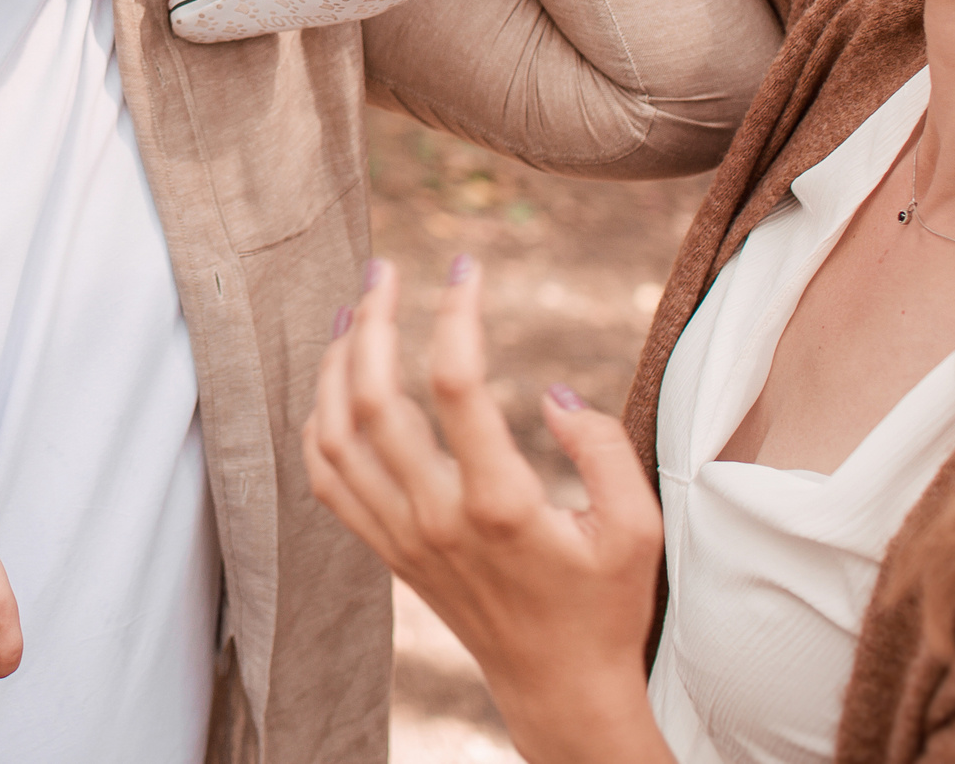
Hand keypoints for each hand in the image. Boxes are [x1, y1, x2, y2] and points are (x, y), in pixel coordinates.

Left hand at [304, 259, 673, 763]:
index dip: (455, 313)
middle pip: (374, 400)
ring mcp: (403, 538)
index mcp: (499, 505)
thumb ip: (604, 450)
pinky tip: (333, 383)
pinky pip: (327, 481)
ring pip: (335, 436)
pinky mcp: (388, 552)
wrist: (559, 687)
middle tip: (383, 269)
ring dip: (333, 365)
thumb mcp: (637, 527)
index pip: (456, 384)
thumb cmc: (604, 604)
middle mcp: (437, 518)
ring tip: (353, 311)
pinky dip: (317, 424)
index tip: (466, 266)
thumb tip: (552, 395)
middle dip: (372, 321)